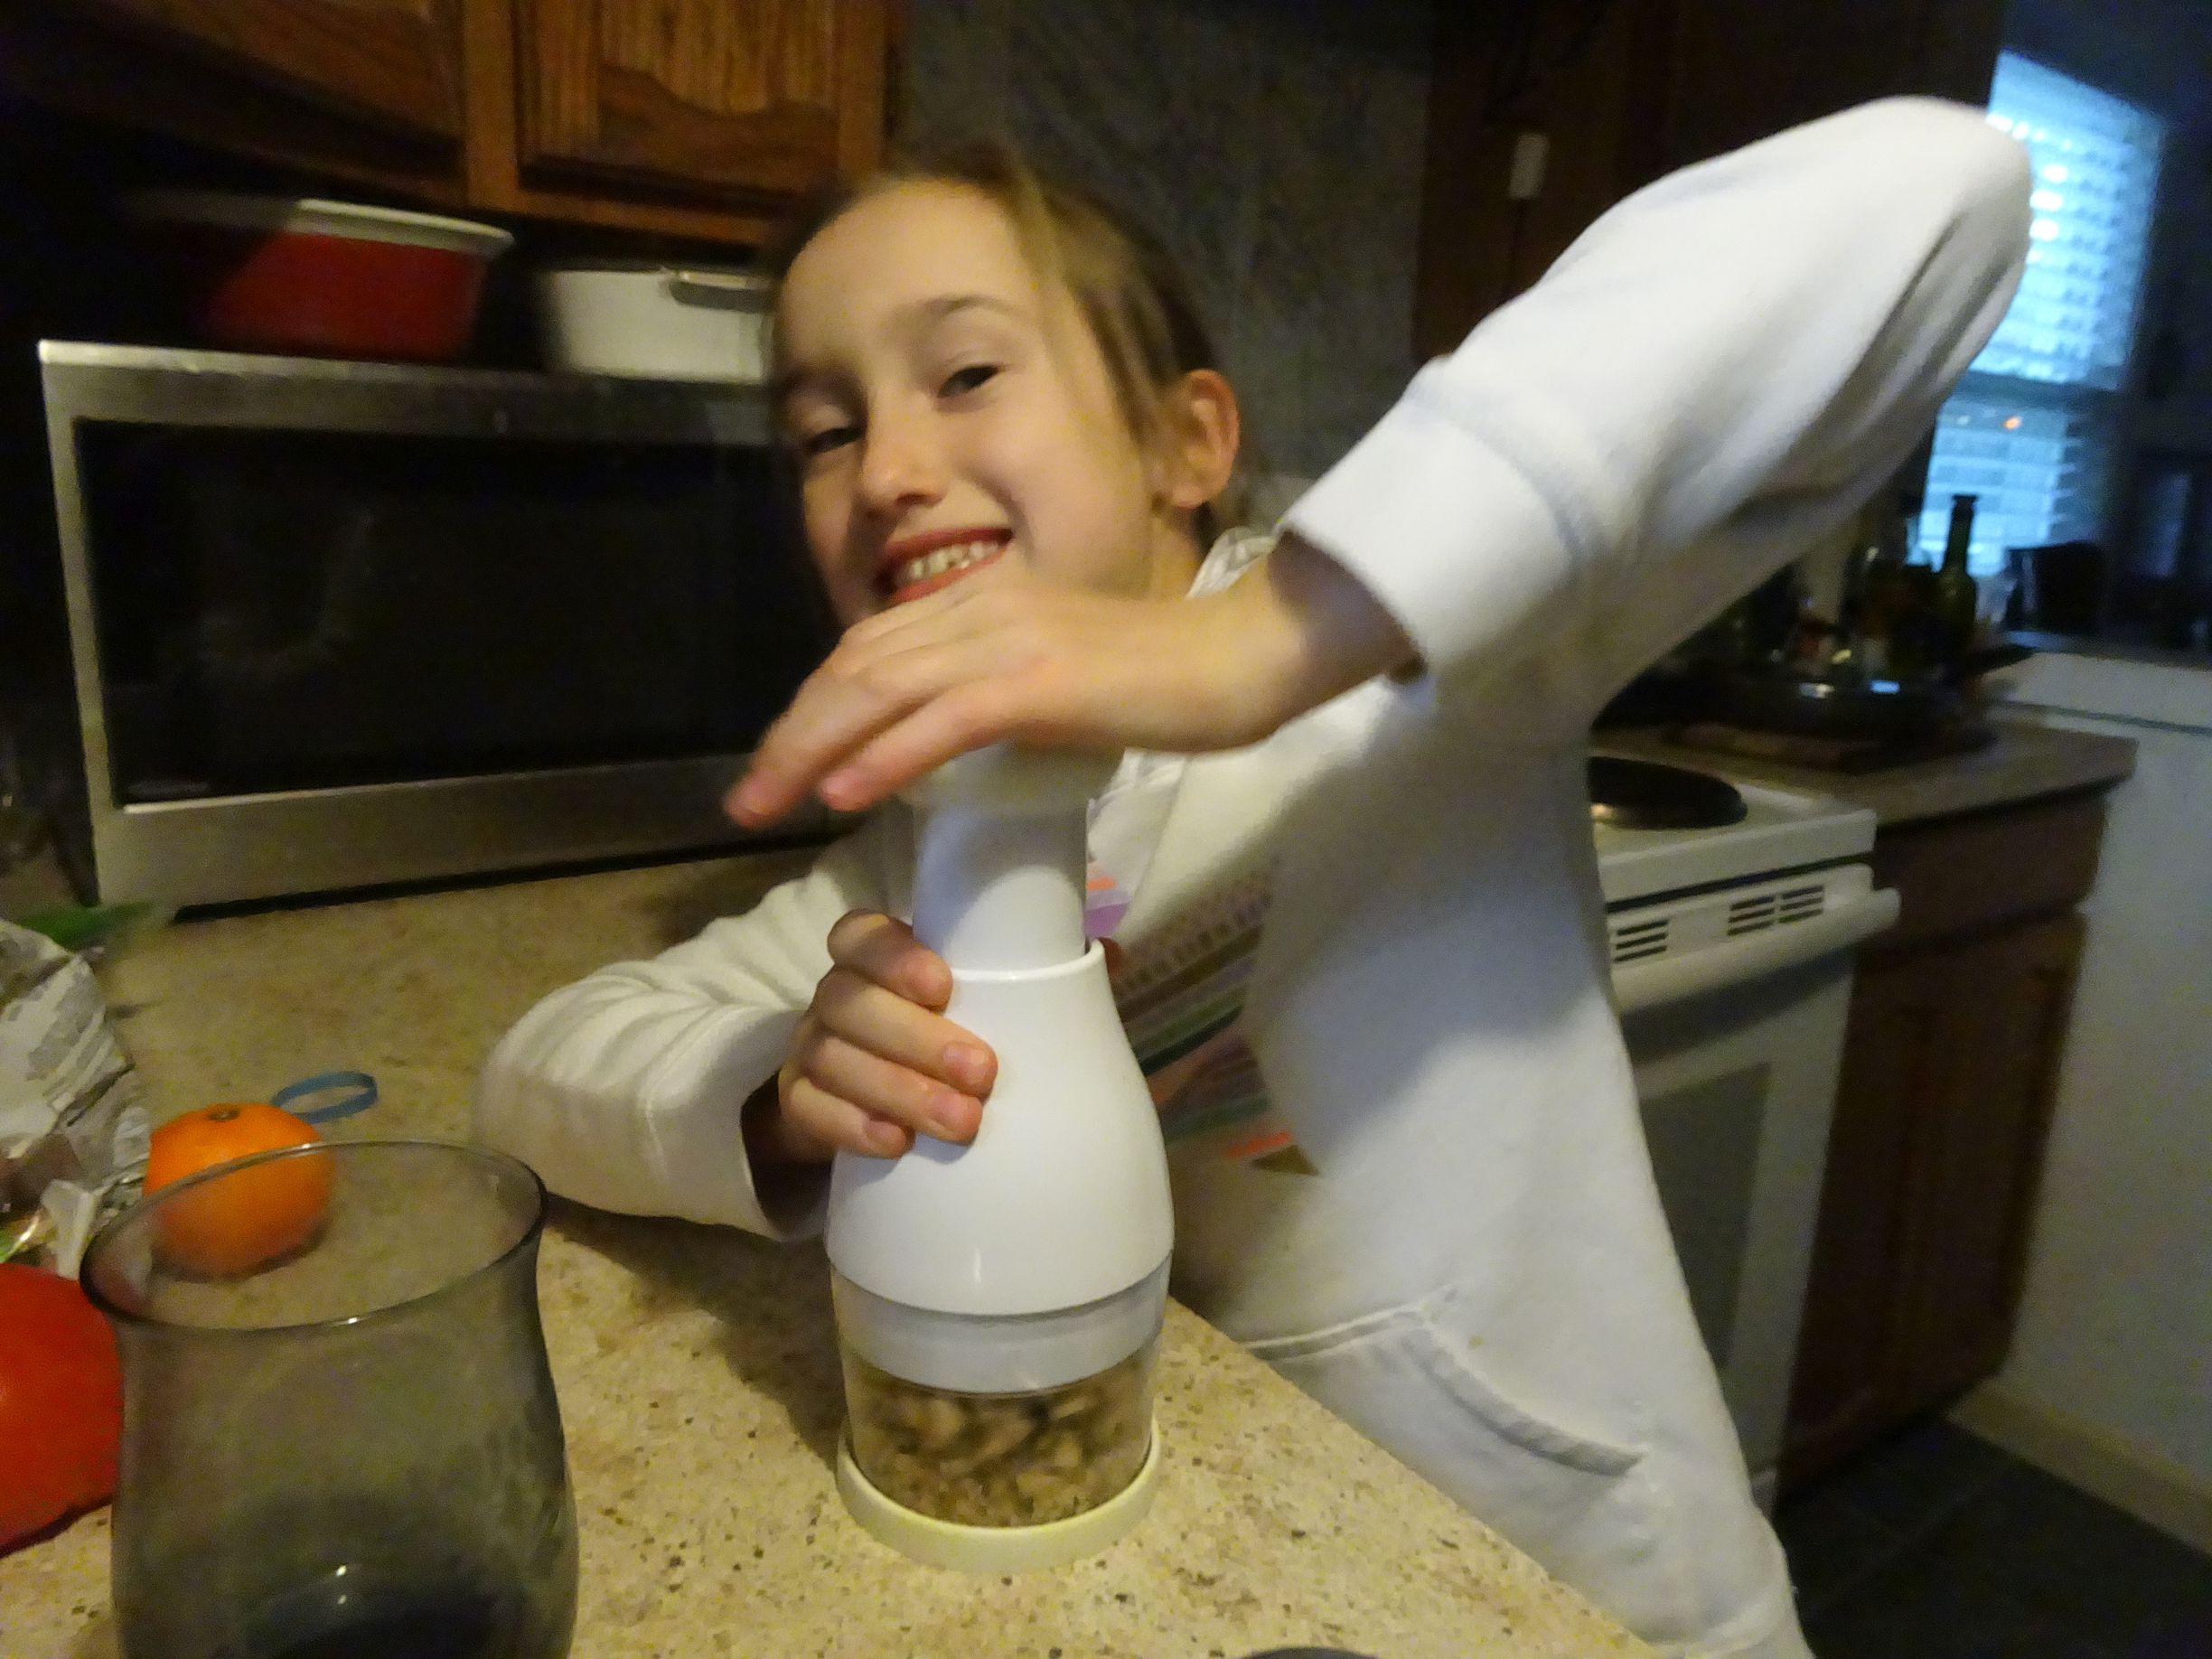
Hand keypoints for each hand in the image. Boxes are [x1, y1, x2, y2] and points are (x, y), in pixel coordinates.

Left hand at [726, 534, 1413, 824]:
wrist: (1249, 656)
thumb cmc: (1172, 681)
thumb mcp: (1066, 682)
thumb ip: (1004, 694)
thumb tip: (950, 740)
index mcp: (984, 605)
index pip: (870, 650)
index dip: (811, 708)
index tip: (777, 765)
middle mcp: (982, 608)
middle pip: (855, 667)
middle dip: (788, 735)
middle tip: (743, 800)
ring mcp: (1010, 641)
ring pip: (880, 689)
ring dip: (810, 749)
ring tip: (764, 803)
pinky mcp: (1041, 681)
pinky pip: (941, 720)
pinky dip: (882, 756)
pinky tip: (840, 793)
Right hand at [745, 911, 997, 1162]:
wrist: (875, 1106)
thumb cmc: (945, 1040)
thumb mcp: (973, 1007)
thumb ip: (1007, 992)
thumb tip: (1081, 985)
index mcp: (871, 958)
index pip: (861, 936)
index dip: (895, 957)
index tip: (943, 987)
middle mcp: (834, 996)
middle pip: (851, 1002)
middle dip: (918, 1038)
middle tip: (980, 1073)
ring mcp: (809, 1047)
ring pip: (832, 1057)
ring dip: (899, 1090)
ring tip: (959, 1121)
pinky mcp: (797, 1100)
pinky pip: (808, 1108)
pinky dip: (853, 1125)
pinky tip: (897, 1143)